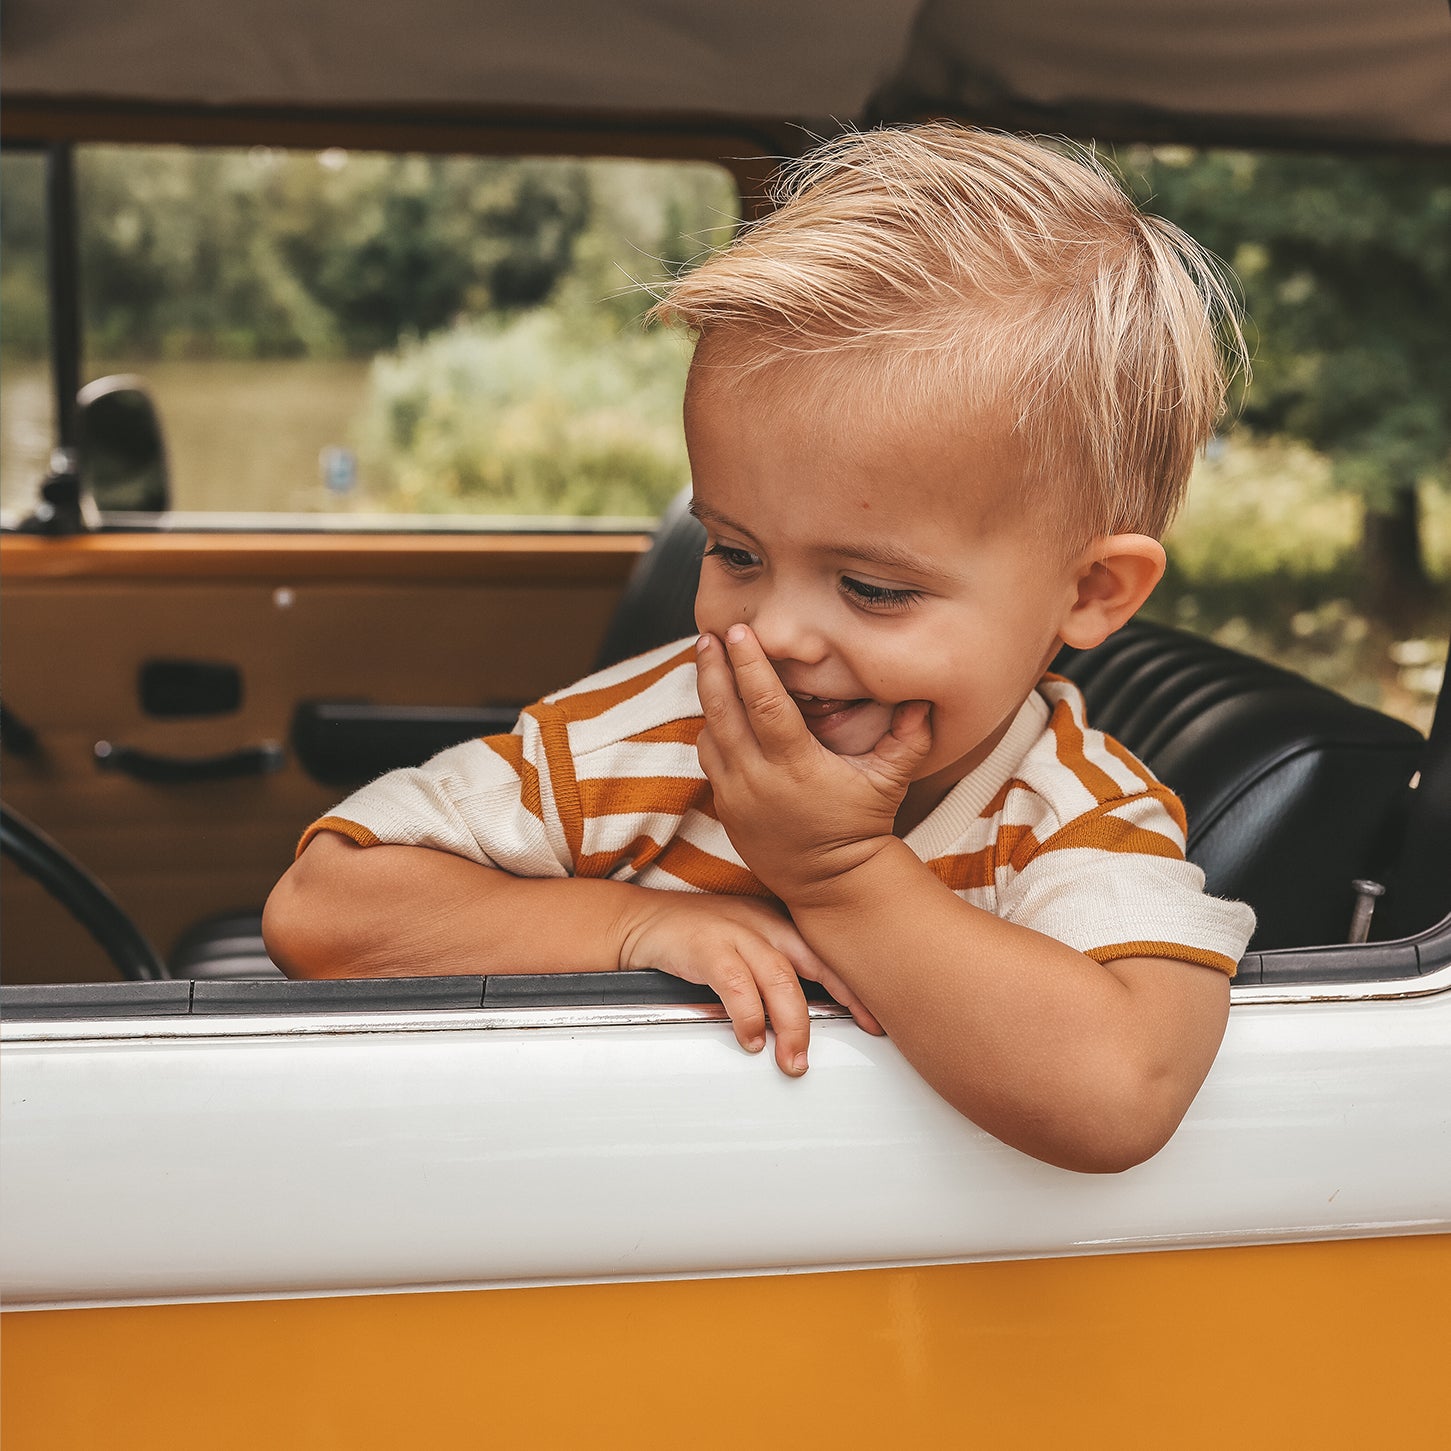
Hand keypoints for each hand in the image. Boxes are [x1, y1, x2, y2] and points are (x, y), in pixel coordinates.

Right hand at [617, 890, 882, 1073]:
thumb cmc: (696, 939)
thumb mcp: (744, 948)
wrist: (639, 922)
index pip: (827, 955)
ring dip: (793, 1024)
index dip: (855, 988)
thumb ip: (775, 975)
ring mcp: (734, 932)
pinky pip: (736, 983)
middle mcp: (762, 924)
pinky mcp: (704, 946)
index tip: (876, 1020)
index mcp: (778, 924)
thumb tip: (806, 1022)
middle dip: (842, 1001)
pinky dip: (748, 1015)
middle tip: (858, 1035)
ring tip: (794, 1059)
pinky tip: (751, 1038)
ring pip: (780, 977)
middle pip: (814, 962)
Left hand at [694, 626, 932, 901]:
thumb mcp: (888, 784)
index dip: (750, 665)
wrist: (830, 883)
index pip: (765, 705)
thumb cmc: (859, 828)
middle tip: (710, 635)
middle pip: (723, 711)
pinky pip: (708, 756)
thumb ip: (907, 739)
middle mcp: (758, 779)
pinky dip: (711, 727)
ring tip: (708, 661)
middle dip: (714, 669)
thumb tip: (923, 701)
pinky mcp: (725, 806)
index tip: (739, 632)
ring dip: (708, 695)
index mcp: (796, 767)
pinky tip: (716, 704)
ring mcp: (736, 794)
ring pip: (709, 732)